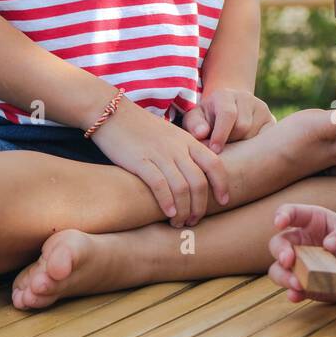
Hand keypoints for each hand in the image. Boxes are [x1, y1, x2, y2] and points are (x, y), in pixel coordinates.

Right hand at [90, 97, 228, 227]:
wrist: (112, 113)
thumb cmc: (141, 129)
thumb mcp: (171, 136)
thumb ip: (185, 152)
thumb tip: (195, 176)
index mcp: (189, 141)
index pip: (215, 164)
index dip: (222, 184)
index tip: (224, 201)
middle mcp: (178, 148)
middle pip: (199, 181)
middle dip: (201, 205)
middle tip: (195, 221)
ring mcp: (159, 154)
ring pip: (182, 187)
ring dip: (184, 209)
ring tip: (180, 223)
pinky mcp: (140, 161)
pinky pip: (159, 184)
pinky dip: (167, 201)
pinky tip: (168, 213)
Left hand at [181, 87, 274, 153]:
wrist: (226, 110)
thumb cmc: (206, 119)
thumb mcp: (195, 119)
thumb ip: (194, 125)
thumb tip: (201, 133)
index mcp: (225, 95)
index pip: (228, 114)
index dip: (221, 134)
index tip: (215, 150)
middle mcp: (246, 98)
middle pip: (242, 127)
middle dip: (231, 141)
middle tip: (221, 148)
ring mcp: (261, 108)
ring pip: (255, 135)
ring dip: (242, 146)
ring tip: (231, 146)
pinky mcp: (271, 121)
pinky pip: (266, 140)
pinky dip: (254, 148)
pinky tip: (244, 148)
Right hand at [268, 203, 335, 302]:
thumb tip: (328, 244)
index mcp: (311, 220)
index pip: (291, 213)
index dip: (282, 215)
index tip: (279, 223)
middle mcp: (300, 241)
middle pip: (278, 243)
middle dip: (281, 251)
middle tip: (288, 260)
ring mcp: (299, 263)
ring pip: (278, 268)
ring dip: (284, 276)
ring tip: (297, 284)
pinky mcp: (304, 282)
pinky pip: (291, 288)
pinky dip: (292, 293)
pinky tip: (296, 295)